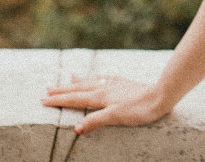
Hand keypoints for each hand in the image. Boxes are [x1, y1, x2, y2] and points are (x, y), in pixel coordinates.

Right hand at [41, 74, 171, 134]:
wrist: (161, 95)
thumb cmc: (139, 108)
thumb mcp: (115, 117)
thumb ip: (95, 121)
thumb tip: (75, 128)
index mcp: (100, 96)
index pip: (74, 99)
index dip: (58, 100)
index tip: (43, 100)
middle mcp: (105, 87)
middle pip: (79, 88)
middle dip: (63, 90)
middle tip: (47, 89)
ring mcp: (115, 84)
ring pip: (91, 82)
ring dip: (78, 82)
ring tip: (68, 78)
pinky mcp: (125, 84)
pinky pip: (107, 79)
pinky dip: (99, 78)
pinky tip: (98, 76)